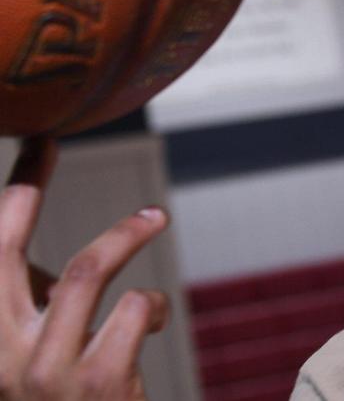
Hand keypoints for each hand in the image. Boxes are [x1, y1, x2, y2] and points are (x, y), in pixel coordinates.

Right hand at [0, 137, 169, 399]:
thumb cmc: (70, 394)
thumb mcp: (40, 346)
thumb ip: (40, 301)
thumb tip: (53, 238)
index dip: (14, 196)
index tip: (37, 143)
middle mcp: (5, 354)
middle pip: (3, 253)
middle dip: (26, 188)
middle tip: (47, 142)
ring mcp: (48, 370)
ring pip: (85, 269)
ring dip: (126, 232)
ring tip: (154, 217)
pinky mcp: (97, 380)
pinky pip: (135, 308)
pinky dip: (154, 301)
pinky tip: (155, 318)